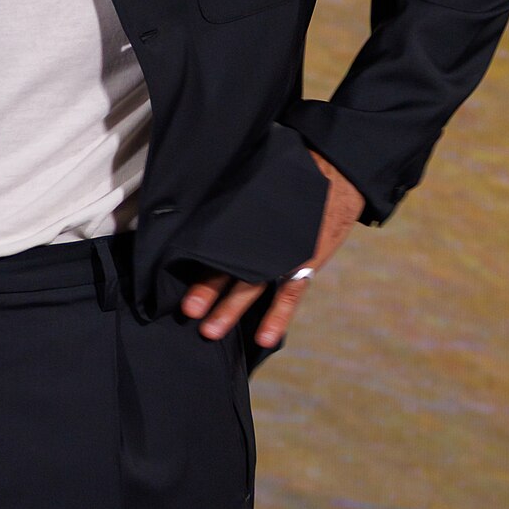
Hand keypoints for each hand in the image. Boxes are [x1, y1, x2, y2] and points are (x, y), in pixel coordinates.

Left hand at [181, 152, 365, 349]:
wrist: (338, 169)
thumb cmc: (292, 172)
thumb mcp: (258, 176)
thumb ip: (235, 197)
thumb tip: (198, 199)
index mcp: (246, 216)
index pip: (214, 239)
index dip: (194, 255)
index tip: (170, 270)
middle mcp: (261, 237)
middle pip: (229, 264)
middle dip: (206, 288)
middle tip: (187, 310)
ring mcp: (284, 252)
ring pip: (253, 284)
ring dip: (232, 309)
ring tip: (211, 331)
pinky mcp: (306, 261)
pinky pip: (291, 293)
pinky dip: (278, 317)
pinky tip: (265, 338)